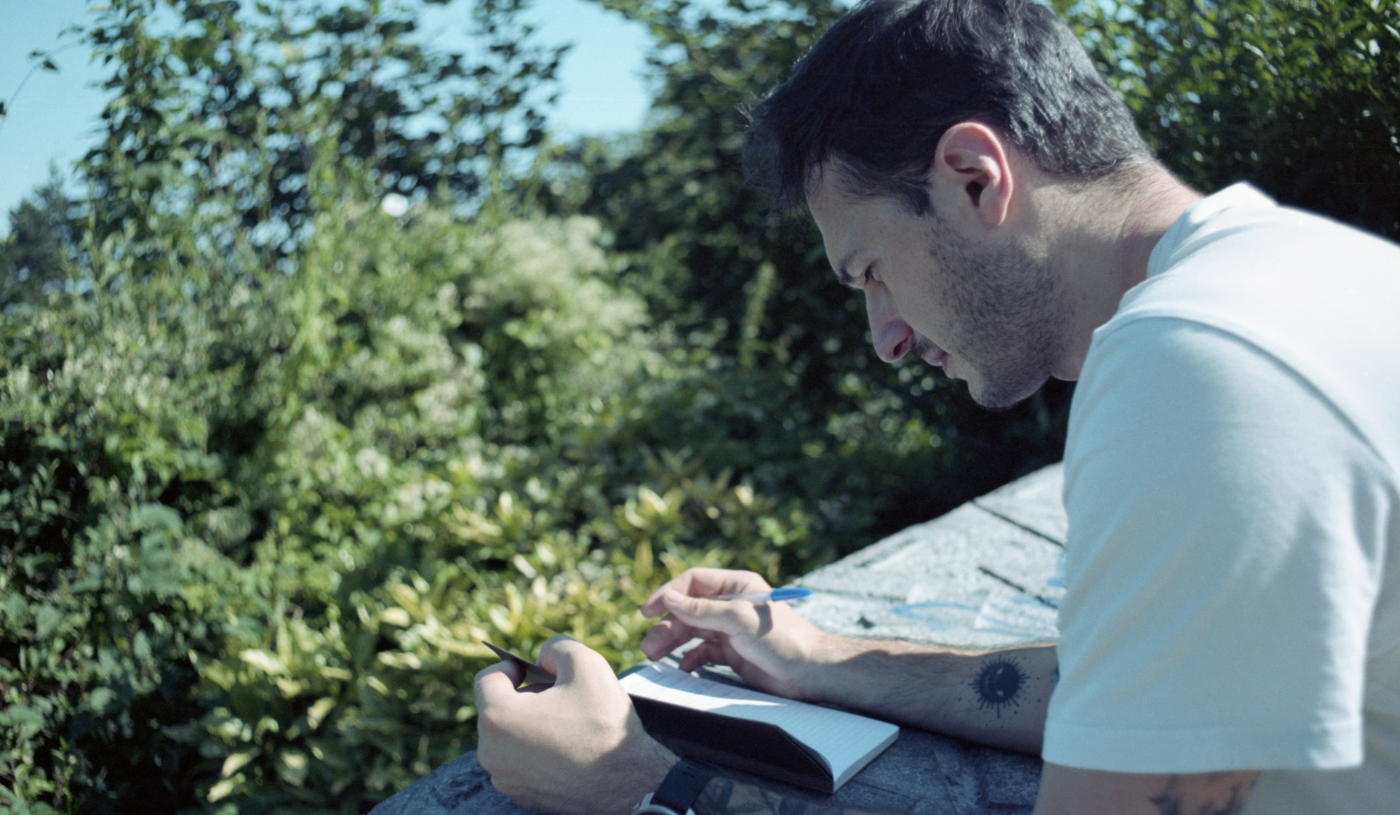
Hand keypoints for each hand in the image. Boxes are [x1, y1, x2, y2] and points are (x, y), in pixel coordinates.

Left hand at [475, 634, 677, 814]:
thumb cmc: (604, 724)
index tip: (532, 669)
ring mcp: (505, 779)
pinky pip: (520, 762)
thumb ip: (556, 647)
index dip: (512, 667)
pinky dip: (536, 750)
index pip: (486, 679)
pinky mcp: (521, 796)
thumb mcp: (586, 663)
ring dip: (530, 723)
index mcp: (498, 718)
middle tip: (560, 696)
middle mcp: (491, 753)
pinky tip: (566, 747)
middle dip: (525, 696)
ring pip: (508, 737)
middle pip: (498, 709)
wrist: (628, 783)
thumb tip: (542, 657)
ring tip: (566, 723)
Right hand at [640, 568, 833, 700]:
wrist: (810, 673)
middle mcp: (732, 605)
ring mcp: (731, 630)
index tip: (648, 611)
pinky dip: (689, 659)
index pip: (693, 582)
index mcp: (736, 585)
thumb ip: (701, 610)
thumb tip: (667, 598)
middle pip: (688, 610)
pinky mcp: (733, 653)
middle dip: (666, 626)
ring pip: (692, 632)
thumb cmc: (782, 639)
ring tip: (654, 657)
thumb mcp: (738, 619)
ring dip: (672, 643)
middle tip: (649, 646)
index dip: (668, 594)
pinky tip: (681, 667)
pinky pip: (703, 653)